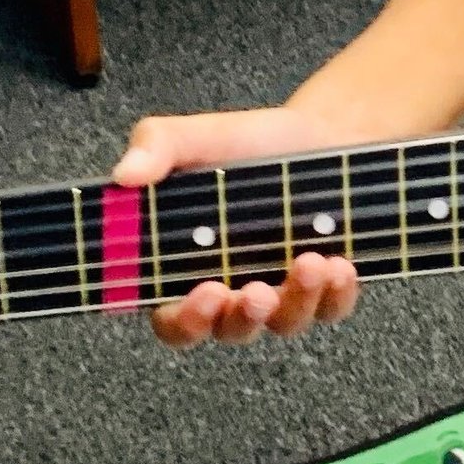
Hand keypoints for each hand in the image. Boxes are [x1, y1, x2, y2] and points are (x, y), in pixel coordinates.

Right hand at [114, 105, 359, 346]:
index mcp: (189, 268)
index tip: (204, 294)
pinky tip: (339, 266)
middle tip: (256, 294)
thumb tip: (124, 174)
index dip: (184, 321)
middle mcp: (233, 291)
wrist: (319, 132)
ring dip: (297, 301)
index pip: (174, 319)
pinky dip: (336, 294)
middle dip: (242, 319)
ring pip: (284, 323)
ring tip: (310, 262)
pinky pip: (330, 309)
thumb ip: (158, 148)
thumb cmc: (248, 143)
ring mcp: (282, 293)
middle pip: (229, 331)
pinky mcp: (326, 288)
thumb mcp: (197, 137)